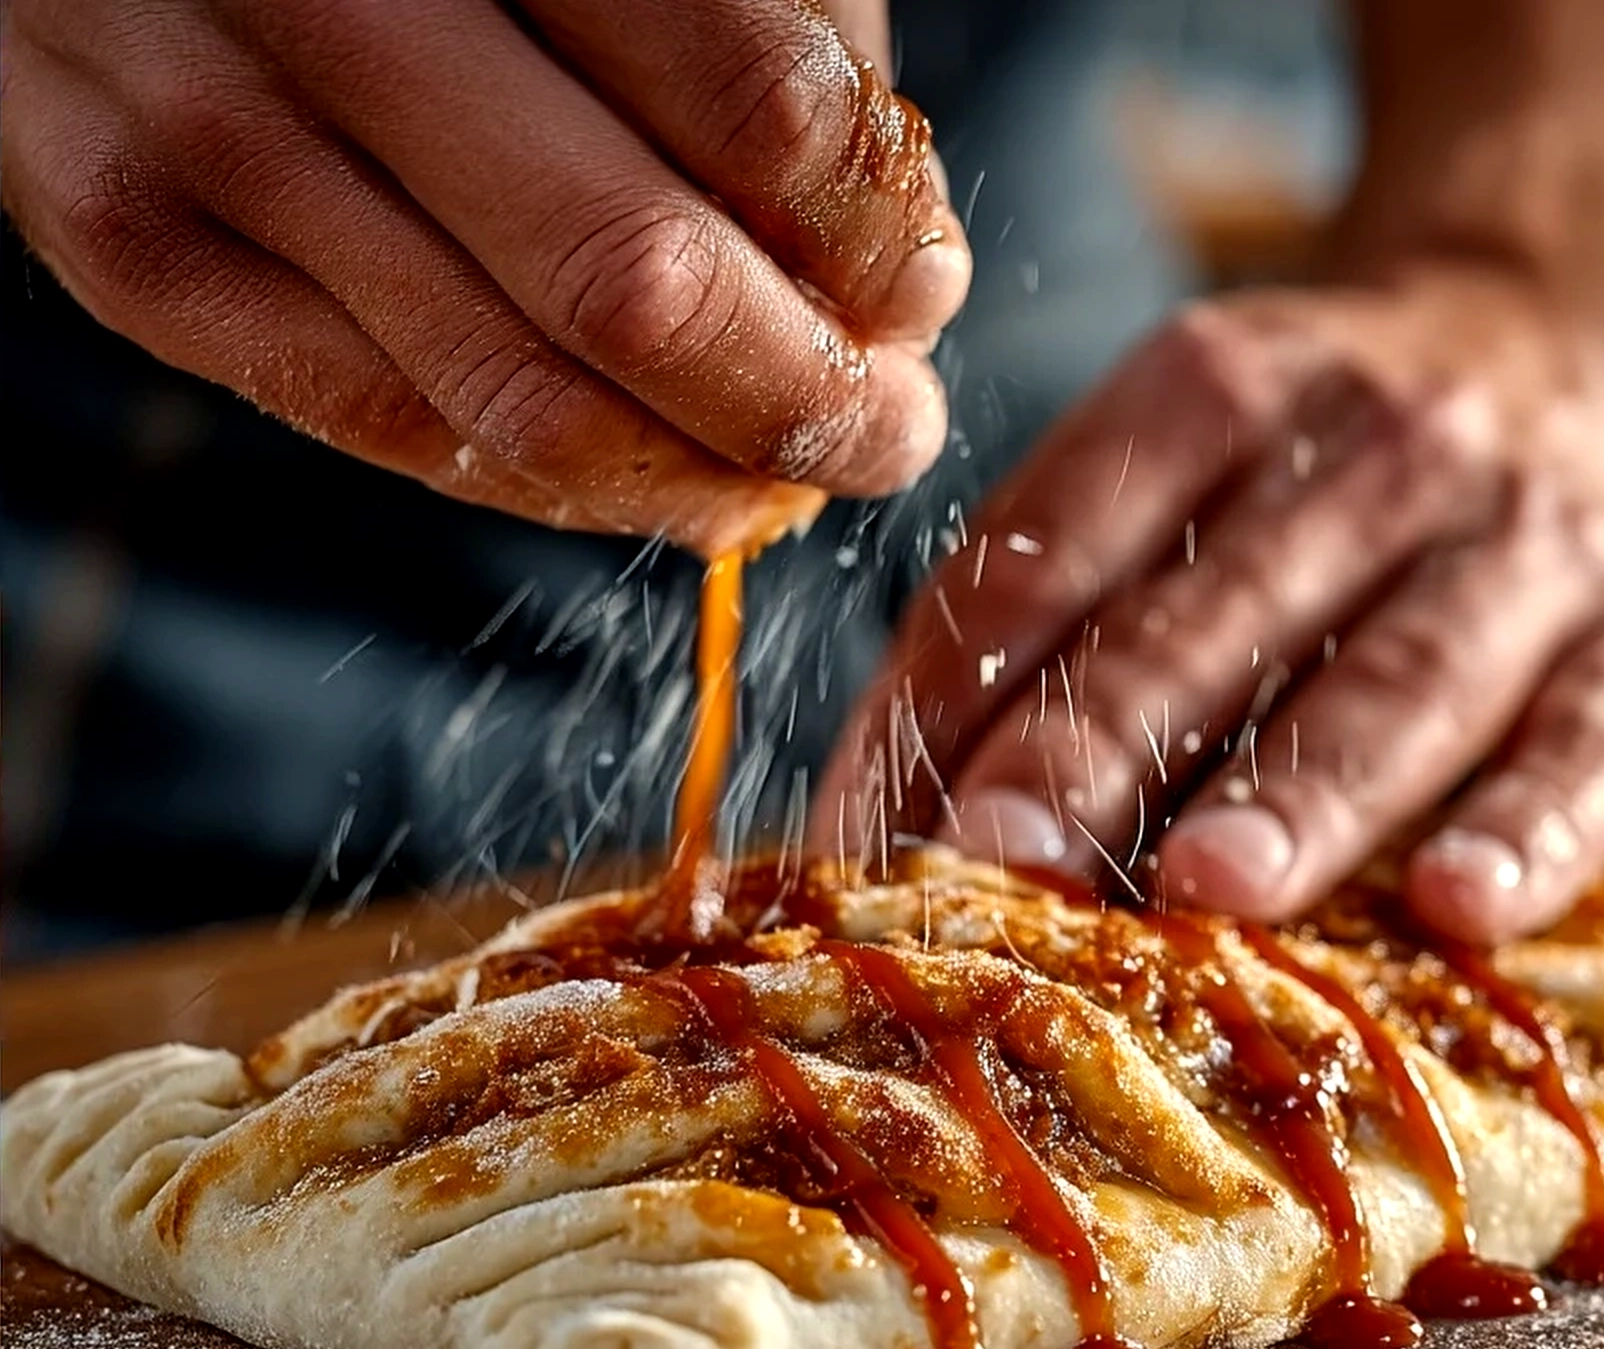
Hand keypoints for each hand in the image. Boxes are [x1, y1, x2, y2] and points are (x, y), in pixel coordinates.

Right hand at [2, 0, 965, 555]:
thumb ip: (767, 61)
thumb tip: (898, 284)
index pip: (758, 109)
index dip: (871, 241)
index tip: (918, 289)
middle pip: (638, 284)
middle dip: (803, 398)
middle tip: (888, 431)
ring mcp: (204, 124)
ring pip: (519, 400)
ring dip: (697, 474)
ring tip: (788, 469)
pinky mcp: (134, 248)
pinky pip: (400, 432)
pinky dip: (558, 482)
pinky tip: (646, 467)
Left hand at [816, 267, 1603, 941]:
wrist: (1559, 339)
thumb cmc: (1308, 478)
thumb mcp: (1178, 471)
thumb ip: (1045, 619)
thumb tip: (871, 824)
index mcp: (1219, 385)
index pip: (1058, 543)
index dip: (956, 691)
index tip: (876, 836)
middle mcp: (1380, 440)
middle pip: (1219, 613)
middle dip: (1105, 743)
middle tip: (1011, 862)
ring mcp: (1526, 535)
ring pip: (1400, 673)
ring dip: (1300, 786)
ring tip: (1210, 886)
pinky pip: (1594, 739)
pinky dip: (1531, 824)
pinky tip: (1460, 905)